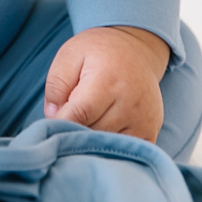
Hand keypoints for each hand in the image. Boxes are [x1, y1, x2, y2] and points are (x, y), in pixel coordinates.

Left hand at [43, 25, 168, 141]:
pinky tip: (101, 133)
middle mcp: (130, 103)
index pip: (79, 115)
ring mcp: (144, 119)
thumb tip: (53, 117)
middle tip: (67, 120)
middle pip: (92, 132)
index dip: (60, 122)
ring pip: (107, 145)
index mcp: (108, 81)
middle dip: (74, 131)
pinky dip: (109, 147)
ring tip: (85, 123)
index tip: (50, 122)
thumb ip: (56, 85)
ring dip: (91, 140)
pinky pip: (125, 152)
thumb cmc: (97, 53)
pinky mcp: (151, 131)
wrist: (137, 49)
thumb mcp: (70, 55)